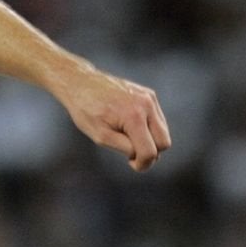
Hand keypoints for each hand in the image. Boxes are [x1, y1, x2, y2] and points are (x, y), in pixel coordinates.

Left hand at [51, 63, 171, 172]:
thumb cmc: (86, 110)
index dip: (142, 164)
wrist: (81, 82)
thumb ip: (125, 148)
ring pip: (163, 132)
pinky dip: (149, 128)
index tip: (130, 163)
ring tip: (128, 137)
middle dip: (150, 153)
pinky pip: (158, 119)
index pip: (150, 152)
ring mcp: (150, 98)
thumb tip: (144, 154)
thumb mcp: (101, 136)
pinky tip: (130, 126)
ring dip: (150, 140)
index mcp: (134, 117)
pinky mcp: (149, 94)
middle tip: (131, 153)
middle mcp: (146, 105)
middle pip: (164, 143)